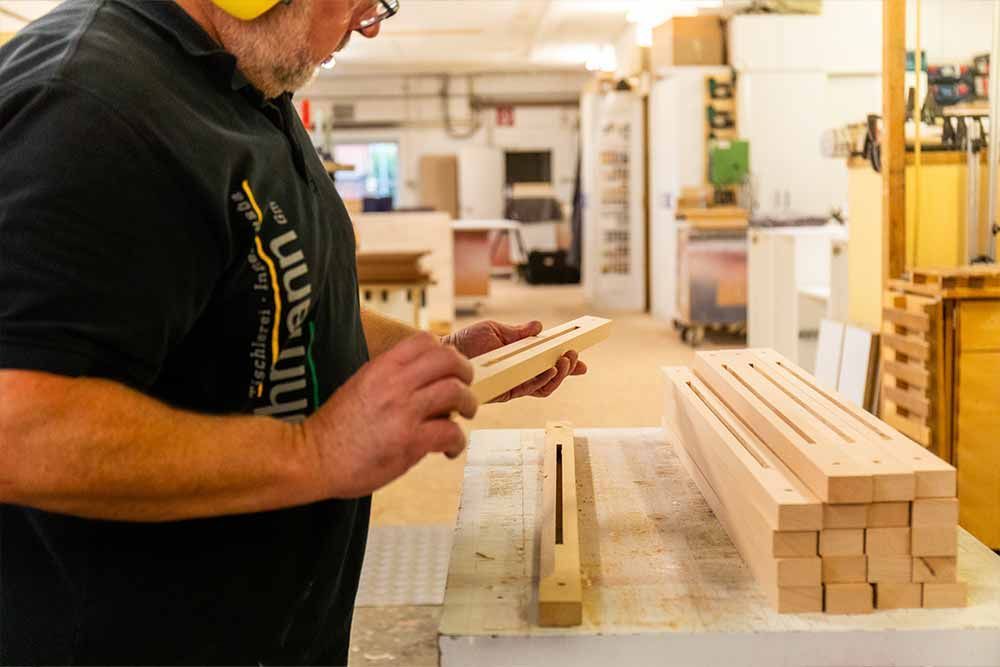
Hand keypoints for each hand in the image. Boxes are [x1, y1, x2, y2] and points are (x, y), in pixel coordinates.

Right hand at [303, 332, 477, 497]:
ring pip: (456, 392)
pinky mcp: (410, 441)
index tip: (447, 367)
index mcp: (380, 367)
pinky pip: (450, 432)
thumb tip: (421, 384)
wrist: (312, 457)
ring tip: (465, 414)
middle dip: (465, 372)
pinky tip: (450, 449)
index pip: (424, 341)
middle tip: (466, 386)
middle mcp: (394, 383)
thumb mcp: (359, 386)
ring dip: (468, 403)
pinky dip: (457, 441)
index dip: (444, 351)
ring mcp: (404, 412)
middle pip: (449, 360)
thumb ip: (389, 381)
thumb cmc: (334, 428)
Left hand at [444, 320, 587, 402]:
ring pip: (545, 386)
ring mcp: (513, 384)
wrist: (446, 354)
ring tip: (565, 361)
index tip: (581, 357)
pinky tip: (550, 370)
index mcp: (521, 359)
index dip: (567, 363)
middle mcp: (520, 374)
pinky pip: (529, 390)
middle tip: (574, 355)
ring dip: (559, 375)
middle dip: (567, 368)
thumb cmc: (467, 342)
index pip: (549, 363)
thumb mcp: (495, 330)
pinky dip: (543, 380)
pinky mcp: (505, 392)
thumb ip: (519, 332)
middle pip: (551, 377)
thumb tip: (539, 327)